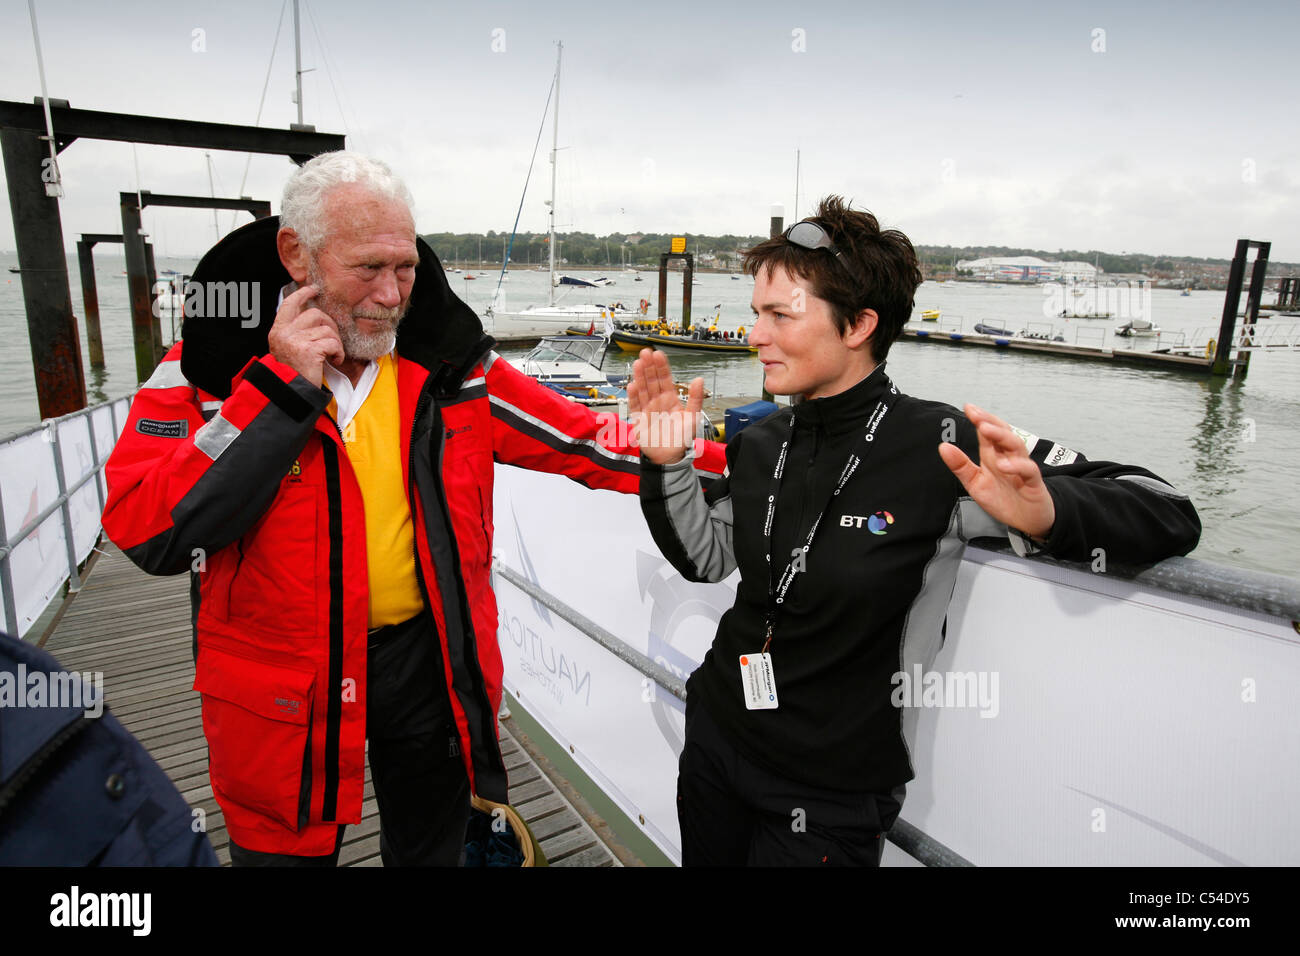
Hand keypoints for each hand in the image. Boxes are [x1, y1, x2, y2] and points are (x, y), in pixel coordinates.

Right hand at [267, 284, 344, 385]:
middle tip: (333, 339)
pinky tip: (335, 360)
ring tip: (332, 355)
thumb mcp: (288, 349)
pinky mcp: (308, 350)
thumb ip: (296, 332)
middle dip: (329, 324)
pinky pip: (332, 343)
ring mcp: (295, 341)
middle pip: (315, 314)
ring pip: (326, 329)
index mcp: (277, 331)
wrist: (292, 394)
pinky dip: (338, 352)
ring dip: (335, 342)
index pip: (289, 304)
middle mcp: (284, 333)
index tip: (314, 290)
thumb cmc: (294, 373)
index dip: (303, 294)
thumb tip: (314, 314)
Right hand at [626, 348, 703, 465]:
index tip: (658, 354)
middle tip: (646, 353)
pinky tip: (632, 385)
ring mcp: (647, 409)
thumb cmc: (682, 439)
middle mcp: (658, 402)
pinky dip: (633, 396)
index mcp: (671, 400)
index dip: (661, 367)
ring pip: (643, 389)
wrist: (670, 458)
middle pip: (652, 381)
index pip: (665, 379)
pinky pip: (635, 405)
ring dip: (640, 376)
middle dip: (649, 367)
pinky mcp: (639, 420)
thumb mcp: (693, 417)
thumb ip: (696, 398)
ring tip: (638, 363)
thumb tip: (699, 380)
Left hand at [937, 404, 1055, 540]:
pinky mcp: (1033, 482)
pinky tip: (1004, 464)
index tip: (968, 408)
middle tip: (976, 414)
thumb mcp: (975, 483)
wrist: (1027, 520)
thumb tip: (943, 446)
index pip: (987, 433)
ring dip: (1001, 437)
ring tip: (986, 430)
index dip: (979, 419)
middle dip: (989, 421)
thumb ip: (960, 466)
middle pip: (1002, 433)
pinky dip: (1017, 466)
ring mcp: (1022, 468)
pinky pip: (1028, 470)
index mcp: (993, 456)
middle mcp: (1008, 457)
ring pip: (1016, 446)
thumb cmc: (1003, 499)